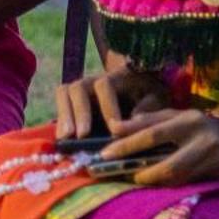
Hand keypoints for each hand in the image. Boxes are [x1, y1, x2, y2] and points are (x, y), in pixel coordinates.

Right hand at [54, 67, 170, 139]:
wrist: (141, 89)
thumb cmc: (150, 94)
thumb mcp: (157, 98)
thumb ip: (148, 108)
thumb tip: (131, 122)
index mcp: (116, 77)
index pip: (104, 86)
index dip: (107, 106)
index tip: (114, 128)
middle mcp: (93, 81)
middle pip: (78, 88)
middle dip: (79, 112)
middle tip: (82, 135)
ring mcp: (81, 91)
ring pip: (64, 95)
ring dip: (65, 116)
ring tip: (66, 138)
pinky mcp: (75, 104)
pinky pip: (61, 107)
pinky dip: (61, 122)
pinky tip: (63, 140)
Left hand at [99, 107, 218, 186]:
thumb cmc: (192, 123)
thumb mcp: (170, 115)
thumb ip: (144, 121)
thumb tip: (113, 127)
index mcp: (188, 121)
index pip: (153, 134)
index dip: (127, 145)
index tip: (105, 154)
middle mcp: (204, 141)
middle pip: (168, 166)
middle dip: (143, 174)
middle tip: (124, 175)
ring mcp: (215, 161)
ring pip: (178, 180)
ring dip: (154, 183)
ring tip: (135, 180)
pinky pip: (188, 185)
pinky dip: (168, 186)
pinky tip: (155, 184)